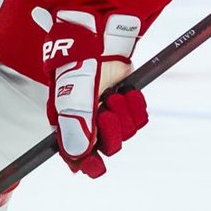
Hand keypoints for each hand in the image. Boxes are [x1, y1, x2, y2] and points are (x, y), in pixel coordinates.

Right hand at [39, 10, 147, 177]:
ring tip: (115, 95)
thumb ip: (75, 130)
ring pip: (127, 132)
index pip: (80, 156)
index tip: (97, 167)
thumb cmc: (79, 70)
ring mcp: (110, 112)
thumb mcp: (72, 101)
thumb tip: (79, 159)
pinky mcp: (127, 102)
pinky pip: (139, 118)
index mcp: (71, 125)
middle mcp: (91, 122)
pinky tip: (128, 93)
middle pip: (109, 146)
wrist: (99, 43)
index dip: (89, 164)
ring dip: (123, 114)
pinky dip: (136, 107)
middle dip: (111, 130)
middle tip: (106, 111)